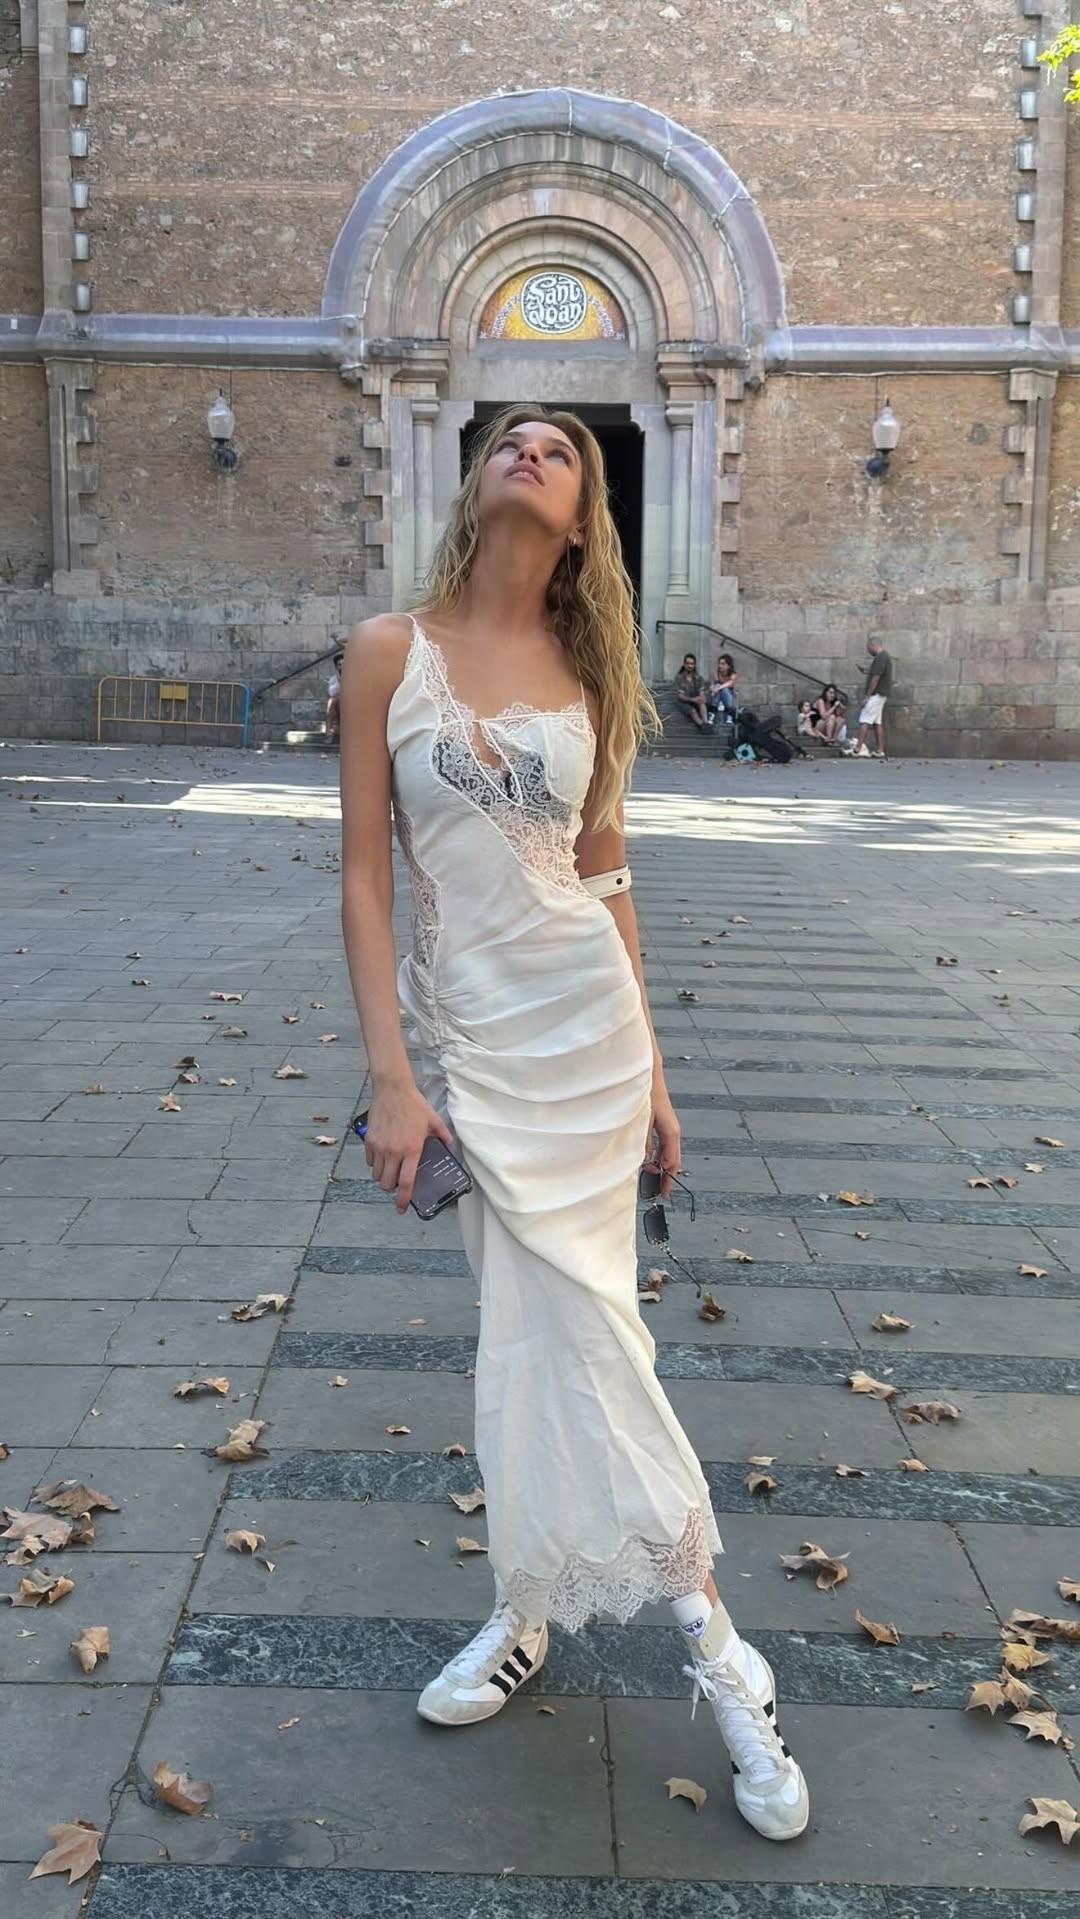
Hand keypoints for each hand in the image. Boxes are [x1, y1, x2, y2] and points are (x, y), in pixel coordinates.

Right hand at [365, 1078, 454, 1213]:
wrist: (392, 1089)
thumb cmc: (413, 1104)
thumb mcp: (433, 1120)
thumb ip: (443, 1136)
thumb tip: (449, 1145)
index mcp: (412, 1150)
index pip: (406, 1182)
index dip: (403, 1199)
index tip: (401, 1208)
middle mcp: (394, 1152)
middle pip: (387, 1183)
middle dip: (391, 1188)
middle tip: (397, 1183)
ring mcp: (380, 1147)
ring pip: (377, 1175)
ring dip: (383, 1177)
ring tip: (391, 1169)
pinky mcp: (369, 1140)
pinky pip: (370, 1161)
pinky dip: (375, 1164)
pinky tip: (383, 1156)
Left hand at [643, 1071, 680, 1199]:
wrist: (646, 1070)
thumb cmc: (645, 1091)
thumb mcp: (641, 1121)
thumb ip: (643, 1144)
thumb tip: (643, 1164)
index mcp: (671, 1132)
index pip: (672, 1164)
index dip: (668, 1181)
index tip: (662, 1194)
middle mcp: (670, 1130)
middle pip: (669, 1159)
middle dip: (661, 1175)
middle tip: (651, 1189)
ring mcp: (664, 1124)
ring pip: (662, 1151)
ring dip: (654, 1164)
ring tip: (644, 1176)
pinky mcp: (655, 1119)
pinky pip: (656, 1142)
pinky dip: (649, 1152)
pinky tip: (639, 1156)